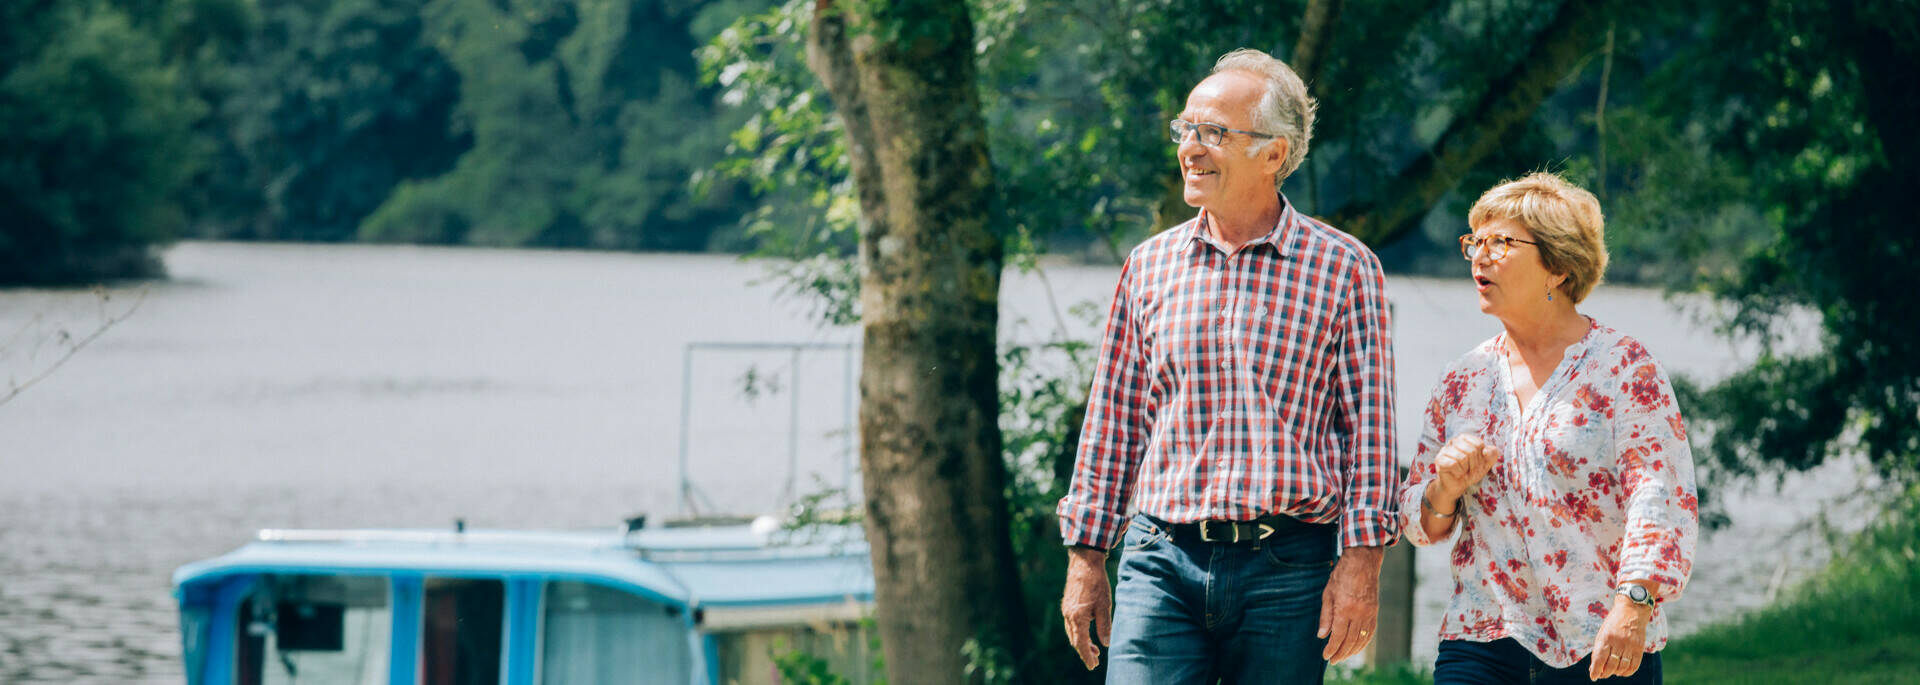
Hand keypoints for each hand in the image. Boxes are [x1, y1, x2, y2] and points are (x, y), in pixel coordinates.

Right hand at [1061, 547, 1112, 669]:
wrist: (1084, 562)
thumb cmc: (1096, 583)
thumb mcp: (1105, 605)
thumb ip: (1104, 626)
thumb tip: (1105, 644)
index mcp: (1077, 617)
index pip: (1081, 644)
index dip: (1087, 656)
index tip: (1093, 665)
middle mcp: (1069, 616)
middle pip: (1075, 641)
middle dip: (1084, 652)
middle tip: (1096, 660)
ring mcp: (1066, 610)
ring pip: (1072, 633)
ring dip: (1081, 643)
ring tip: (1094, 649)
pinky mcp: (1067, 605)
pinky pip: (1071, 625)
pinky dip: (1078, 633)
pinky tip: (1087, 632)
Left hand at [1317, 546, 1382, 662]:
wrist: (1363, 562)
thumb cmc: (1341, 575)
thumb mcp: (1328, 594)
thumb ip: (1326, 616)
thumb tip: (1322, 635)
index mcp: (1345, 608)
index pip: (1338, 636)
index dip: (1332, 648)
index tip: (1326, 656)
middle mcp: (1359, 613)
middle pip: (1350, 640)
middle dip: (1341, 653)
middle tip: (1333, 660)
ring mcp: (1369, 613)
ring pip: (1361, 639)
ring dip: (1352, 650)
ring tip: (1343, 656)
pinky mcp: (1375, 611)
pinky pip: (1370, 632)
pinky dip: (1364, 642)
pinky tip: (1357, 647)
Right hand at [1430, 434, 1500, 507]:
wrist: (1458, 485)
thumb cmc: (1471, 472)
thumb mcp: (1486, 463)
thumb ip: (1492, 454)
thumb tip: (1487, 450)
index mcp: (1465, 438)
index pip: (1478, 444)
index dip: (1481, 457)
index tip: (1477, 463)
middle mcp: (1454, 441)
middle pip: (1471, 451)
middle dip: (1474, 465)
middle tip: (1470, 470)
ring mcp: (1445, 450)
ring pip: (1462, 458)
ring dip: (1465, 470)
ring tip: (1463, 472)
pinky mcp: (1439, 459)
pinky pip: (1453, 464)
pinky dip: (1458, 472)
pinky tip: (1456, 474)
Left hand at [1587, 595, 1650, 679]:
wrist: (1631, 611)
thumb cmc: (1613, 623)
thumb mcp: (1602, 633)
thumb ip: (1599, 650)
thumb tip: (1594, 668)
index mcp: (1606, 638)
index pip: (1599, 659)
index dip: (1595, 671)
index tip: (1593, 677)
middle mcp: (1618, 642)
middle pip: (1611, 665)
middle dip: (1605, 673)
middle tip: (1602, 674)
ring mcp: (1630, 646)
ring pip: (1622, 667)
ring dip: (1615, 673)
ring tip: (1612, 672)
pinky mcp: (1639, 648)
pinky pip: (1634, 666)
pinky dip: (1627, 672)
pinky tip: (1622, 672)